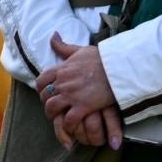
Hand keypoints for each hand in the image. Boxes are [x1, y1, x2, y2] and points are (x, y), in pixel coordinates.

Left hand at [37, 32, 120, 148]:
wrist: (120, 68)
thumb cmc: (103, 58)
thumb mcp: (81, 49)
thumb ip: (64, 46)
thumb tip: (53, 35)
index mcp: (62, 69)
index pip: (41, 80)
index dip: (42, 89)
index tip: (48, 92)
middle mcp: (63, 82)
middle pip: (45, 96)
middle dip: (47, 103)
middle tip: (55, 107)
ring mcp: (72, 95)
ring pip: (51, 109)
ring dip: (54, 115)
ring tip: (60, 119)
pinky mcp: (83, 107)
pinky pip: (68, 120)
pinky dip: (68, 126)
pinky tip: (72, 126)